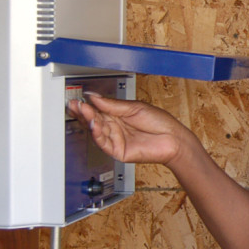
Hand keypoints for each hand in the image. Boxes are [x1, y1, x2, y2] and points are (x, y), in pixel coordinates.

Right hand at [67, 94, 189, 165]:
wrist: (173, 139)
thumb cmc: (160, 122)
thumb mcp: (134, 108)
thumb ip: (112, 105)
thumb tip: (94, 96)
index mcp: (118, 115)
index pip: (97, 110)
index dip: (86, 105)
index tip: (77, 99)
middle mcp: (115, 127)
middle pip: (93, 120)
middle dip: (83, 112)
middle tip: (74, 104)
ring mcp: (115, 139)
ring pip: (96, 131)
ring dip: (88, 121)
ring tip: (83, 111)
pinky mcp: (117, 151)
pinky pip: (103, 143)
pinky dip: (97, 134)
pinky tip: (94, 125)